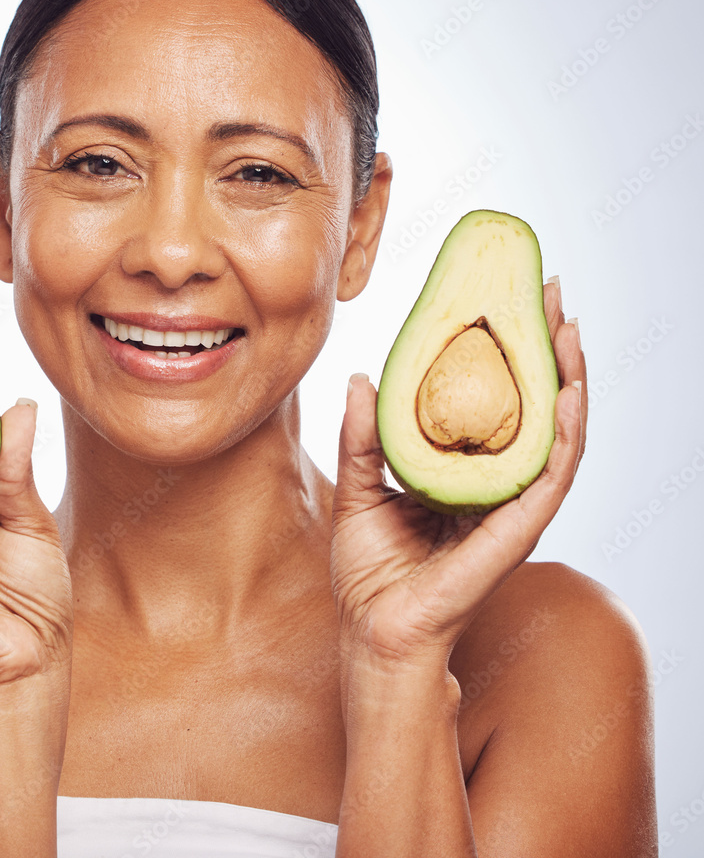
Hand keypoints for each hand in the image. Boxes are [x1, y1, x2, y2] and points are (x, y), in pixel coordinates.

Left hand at [329, 279, 585, 665]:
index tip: (504, 300)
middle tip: (547, 294)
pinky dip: (565, 435)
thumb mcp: (357, 486)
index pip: (495, 403)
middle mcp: (494, 485)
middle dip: (544, 350)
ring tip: (568, 330)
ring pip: (555, 437)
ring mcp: (510, 509)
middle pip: (532, 408)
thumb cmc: (369, 570)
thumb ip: (363, 436)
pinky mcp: (515, 532)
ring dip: (568, 381)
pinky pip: (550, 478)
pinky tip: (569, 393)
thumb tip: (362, 376)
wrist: (373, 632)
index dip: (504, 353)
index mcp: (460, 473)